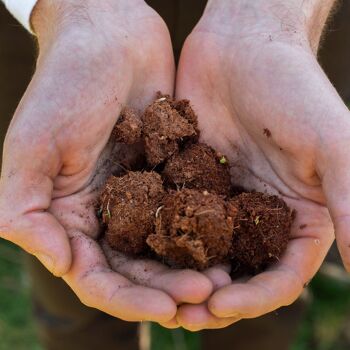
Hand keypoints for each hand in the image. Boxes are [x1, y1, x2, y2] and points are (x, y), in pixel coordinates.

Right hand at [0, 0, 212, 321]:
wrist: (112, 37)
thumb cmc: (67, 82)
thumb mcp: (35, 144)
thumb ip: (26, 206)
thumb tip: (55, 262)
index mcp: (68, 214)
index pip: (96, 276)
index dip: (129, 299)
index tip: (169, 307)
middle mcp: (103, 212)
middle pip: (136, 270)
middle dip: (168, 288)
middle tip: (207, 296)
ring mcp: (138, 195)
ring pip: (166, 247)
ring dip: (191, 267)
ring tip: (224, 280)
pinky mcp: (168, 174)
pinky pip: (188, 212)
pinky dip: (205, 232)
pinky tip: (228, 242)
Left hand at [175, 0, 343, 329]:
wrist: (240, 47)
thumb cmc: (292, 87)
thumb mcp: (333, 144)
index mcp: (296, 215)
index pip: (280, 275)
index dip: (254, 298)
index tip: (220, 306)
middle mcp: (258, 214)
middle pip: (237, 273)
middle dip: (212, 298)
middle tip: (182, 314)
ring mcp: (220, 200)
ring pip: (201, 253)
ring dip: (182, 277)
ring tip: (158, 294)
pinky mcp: (189, 182)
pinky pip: (173, 218)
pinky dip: (161, 239)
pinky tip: (142, 251)